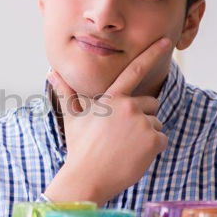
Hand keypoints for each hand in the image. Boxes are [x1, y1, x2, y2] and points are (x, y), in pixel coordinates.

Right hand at [43, 37, 171, 205]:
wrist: (87, 177)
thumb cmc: (79, 147)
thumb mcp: (73, 117)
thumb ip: (66, 92)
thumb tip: (51, 72)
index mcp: (112, 98)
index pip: (134, 70)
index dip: (151, 54)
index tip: (165, 40)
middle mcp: (129, 106)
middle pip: (151, 104)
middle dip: (141, 118)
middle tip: (120, 137)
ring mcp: (142, 123)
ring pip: (156, 124)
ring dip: (145, 135)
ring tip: (124, 148)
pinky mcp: (153, 140)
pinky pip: (161, 140)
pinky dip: (152, 149)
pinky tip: (133, 156)